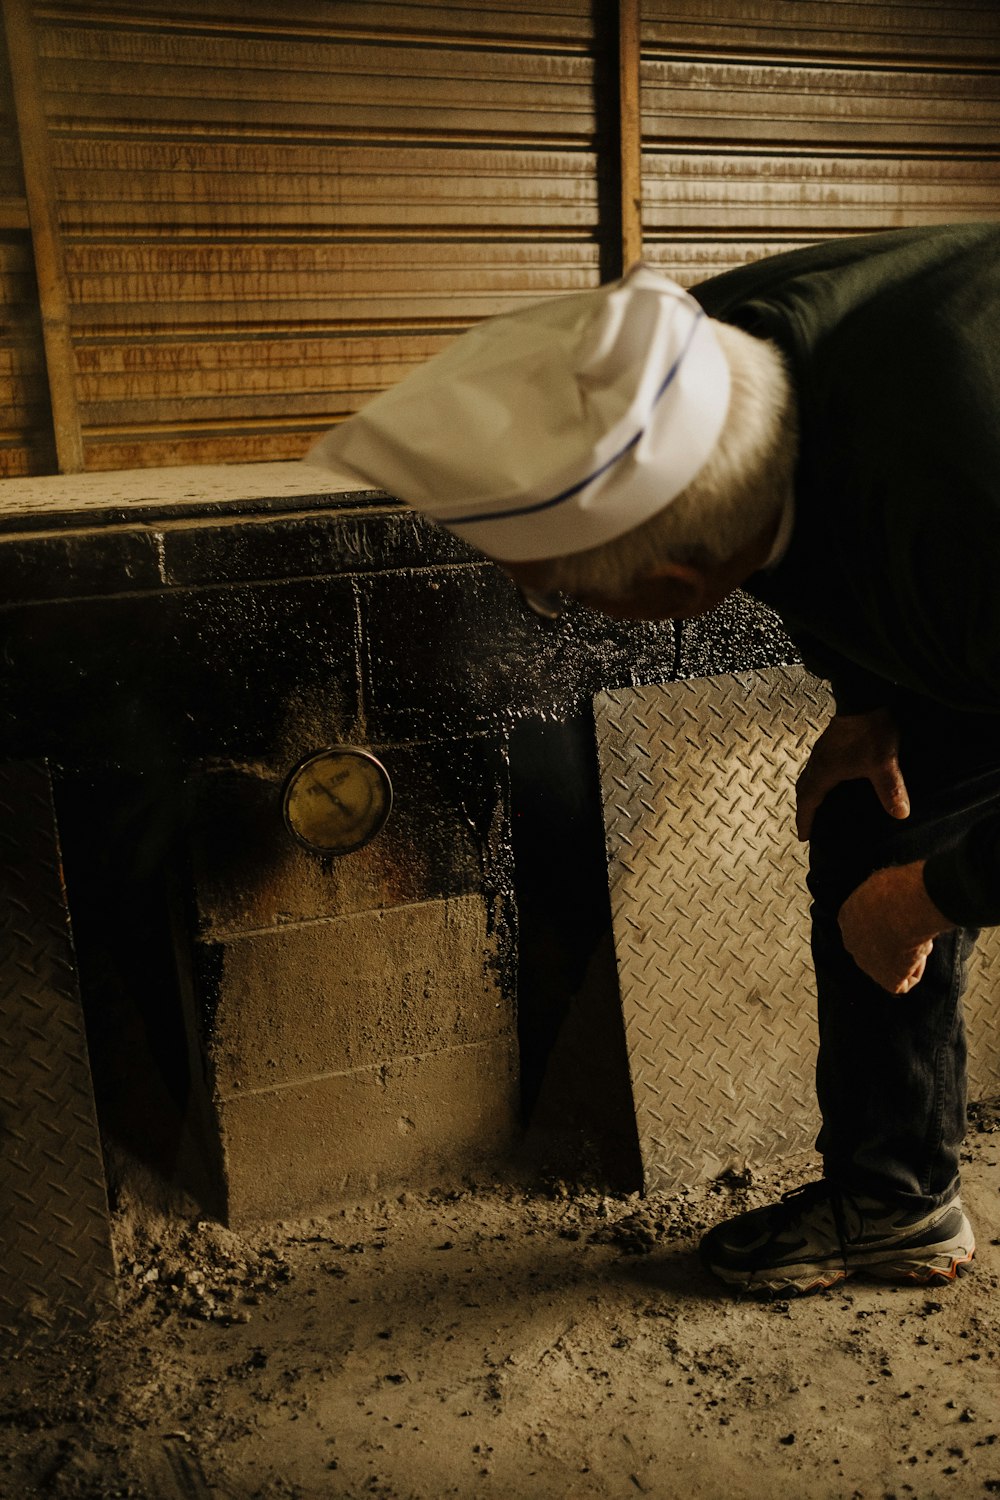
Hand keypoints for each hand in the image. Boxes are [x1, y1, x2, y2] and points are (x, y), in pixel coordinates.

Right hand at [796, 707, 909, 841]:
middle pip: (803, 789)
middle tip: (808, 823)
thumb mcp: (882, 763)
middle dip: (804, 808)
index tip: (804, 836)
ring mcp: (823, 750)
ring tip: (819, 804)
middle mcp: (818, 762)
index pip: (807, 801)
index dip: (805, 820)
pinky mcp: (831, 741)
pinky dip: (820, 778)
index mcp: (824, 771)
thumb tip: (900, 814)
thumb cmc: (869, 730)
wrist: (864, 697)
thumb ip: (890, 789)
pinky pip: (819, 765)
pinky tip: (835, 778)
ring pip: (810, 776)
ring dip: (811, 792)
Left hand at [837, 861, 953, 993]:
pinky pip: (904, 982)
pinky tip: (921, 952)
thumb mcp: (881, 883)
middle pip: (875, 949)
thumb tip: (889, 894)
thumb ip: (879, 895)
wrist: (906, 905)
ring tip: (920, 937)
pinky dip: (917, 970)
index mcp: (846, 916)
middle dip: (894, 944)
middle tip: (914, 931)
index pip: (864, 927)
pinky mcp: (886, 979)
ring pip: (892, 965)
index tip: (902, 918)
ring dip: (907, 956)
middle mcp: (851, 942)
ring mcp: (866, 964)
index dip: (886, 925)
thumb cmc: (897, 888)